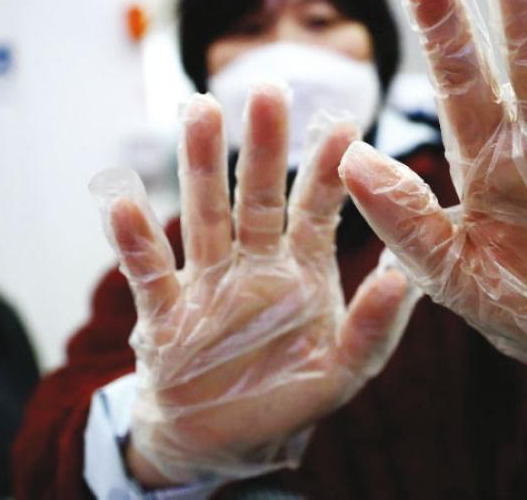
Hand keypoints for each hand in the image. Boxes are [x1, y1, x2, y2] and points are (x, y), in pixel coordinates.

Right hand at [90, 86, 416, 484]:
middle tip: (267, 88)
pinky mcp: (165, 315)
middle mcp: (254, 262)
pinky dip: (133, 240)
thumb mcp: (346, 367)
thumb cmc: (292, 392)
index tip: (344, 121)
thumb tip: (403, 276)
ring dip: (199, 166)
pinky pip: (149, 272)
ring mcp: (208, 282)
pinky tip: (122, 201)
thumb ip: (374, 326)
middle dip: (262, 144)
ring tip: (197, 110)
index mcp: (302, 267)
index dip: (328, 167)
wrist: (226, 438)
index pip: (317, 206)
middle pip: (256, 194)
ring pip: (203, 216)